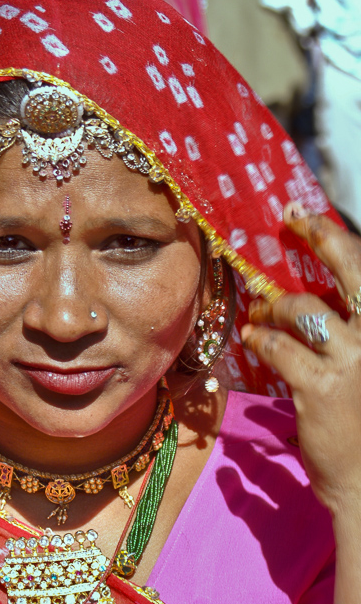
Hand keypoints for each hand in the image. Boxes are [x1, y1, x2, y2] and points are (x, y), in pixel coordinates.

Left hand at [241, 202, 360, 517]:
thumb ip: (353, 328)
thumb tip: (321, 293)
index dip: (337, 237)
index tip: (308, 216)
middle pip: (353, 270)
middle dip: (321, 237)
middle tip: (292, 220)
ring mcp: (354, 361)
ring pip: (303, 309)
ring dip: (274, 305)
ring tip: (262, 312)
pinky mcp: (320, 387)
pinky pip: (279, 346)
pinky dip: (261, 337)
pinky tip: (253, 337)